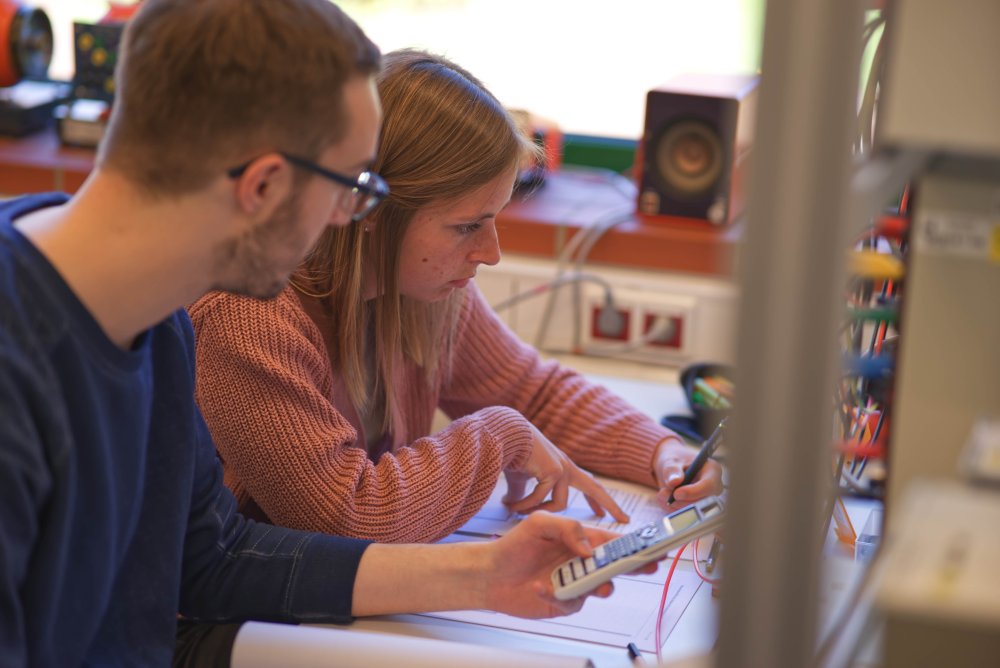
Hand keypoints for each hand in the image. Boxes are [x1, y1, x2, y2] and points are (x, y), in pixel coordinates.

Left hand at [481, 512, 656, 617]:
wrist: (489, 574)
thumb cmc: (513, 545)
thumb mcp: (538, 524)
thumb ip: (567, 528)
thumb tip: (588, 548)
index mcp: (579, 540)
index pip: (611, 541)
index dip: (633, 543)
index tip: (651, 545)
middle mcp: (580, 563)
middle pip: (614, 565)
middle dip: (634, 565)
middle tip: (647, 565)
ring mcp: (573, 583)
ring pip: (599, 587)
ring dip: (602, 585)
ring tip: (600, 584)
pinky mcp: (563, 603)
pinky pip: (572, 603)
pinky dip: (558, 596)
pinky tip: (542, 587)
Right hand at [503, 424, 628, 522]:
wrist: (505, 436)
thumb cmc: (512, 455)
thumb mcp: (521, 479)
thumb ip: (523, 494)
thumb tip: (513, 506)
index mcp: (563, 467)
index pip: (586, 484)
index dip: (595, 499)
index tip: (602, 513)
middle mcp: (567, 467)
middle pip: (595, 488)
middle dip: (611, 504)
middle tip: (625, 519)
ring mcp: (562, 469)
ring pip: (560, 504)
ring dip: (538, 510)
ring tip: (516, 511)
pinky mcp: (554, 471)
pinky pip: (541, 498)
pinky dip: (525, 505)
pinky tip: (511, 506)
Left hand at [652, 437, 723, 508]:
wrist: (671, 468)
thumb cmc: (675, 460)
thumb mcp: (671, 461)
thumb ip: (672, 470)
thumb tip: (674, 481)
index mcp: (712, 470)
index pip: (709, 485)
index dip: (693, 492)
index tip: (676, 493)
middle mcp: (713, 487)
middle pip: (702, 501)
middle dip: (681, 501)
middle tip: (663, 493)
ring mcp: (706, 499)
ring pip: (693, 510)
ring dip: (674, 505)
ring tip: (662, 493)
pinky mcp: (697, 508)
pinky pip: (685, 514)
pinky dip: (672, 509)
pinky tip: (664, 499)